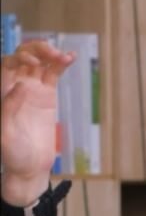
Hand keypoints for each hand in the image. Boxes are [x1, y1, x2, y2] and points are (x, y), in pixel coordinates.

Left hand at [1, 40, 74, 205]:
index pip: (8, 63)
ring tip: (63, 55)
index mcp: (2, 92)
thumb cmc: (11, 153)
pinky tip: (70, 57)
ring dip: (50, 54)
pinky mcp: (47, 96)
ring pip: (40, 62)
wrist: (29, 165)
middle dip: (37, 50)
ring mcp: (33, 89)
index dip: (20, 56)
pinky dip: (61, 64)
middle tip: (51, 53)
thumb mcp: (5, 132)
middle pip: (24, 56)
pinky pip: (53, 74)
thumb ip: (9, 107)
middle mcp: (16, 86)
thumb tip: (22, 85)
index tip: (33, 62)